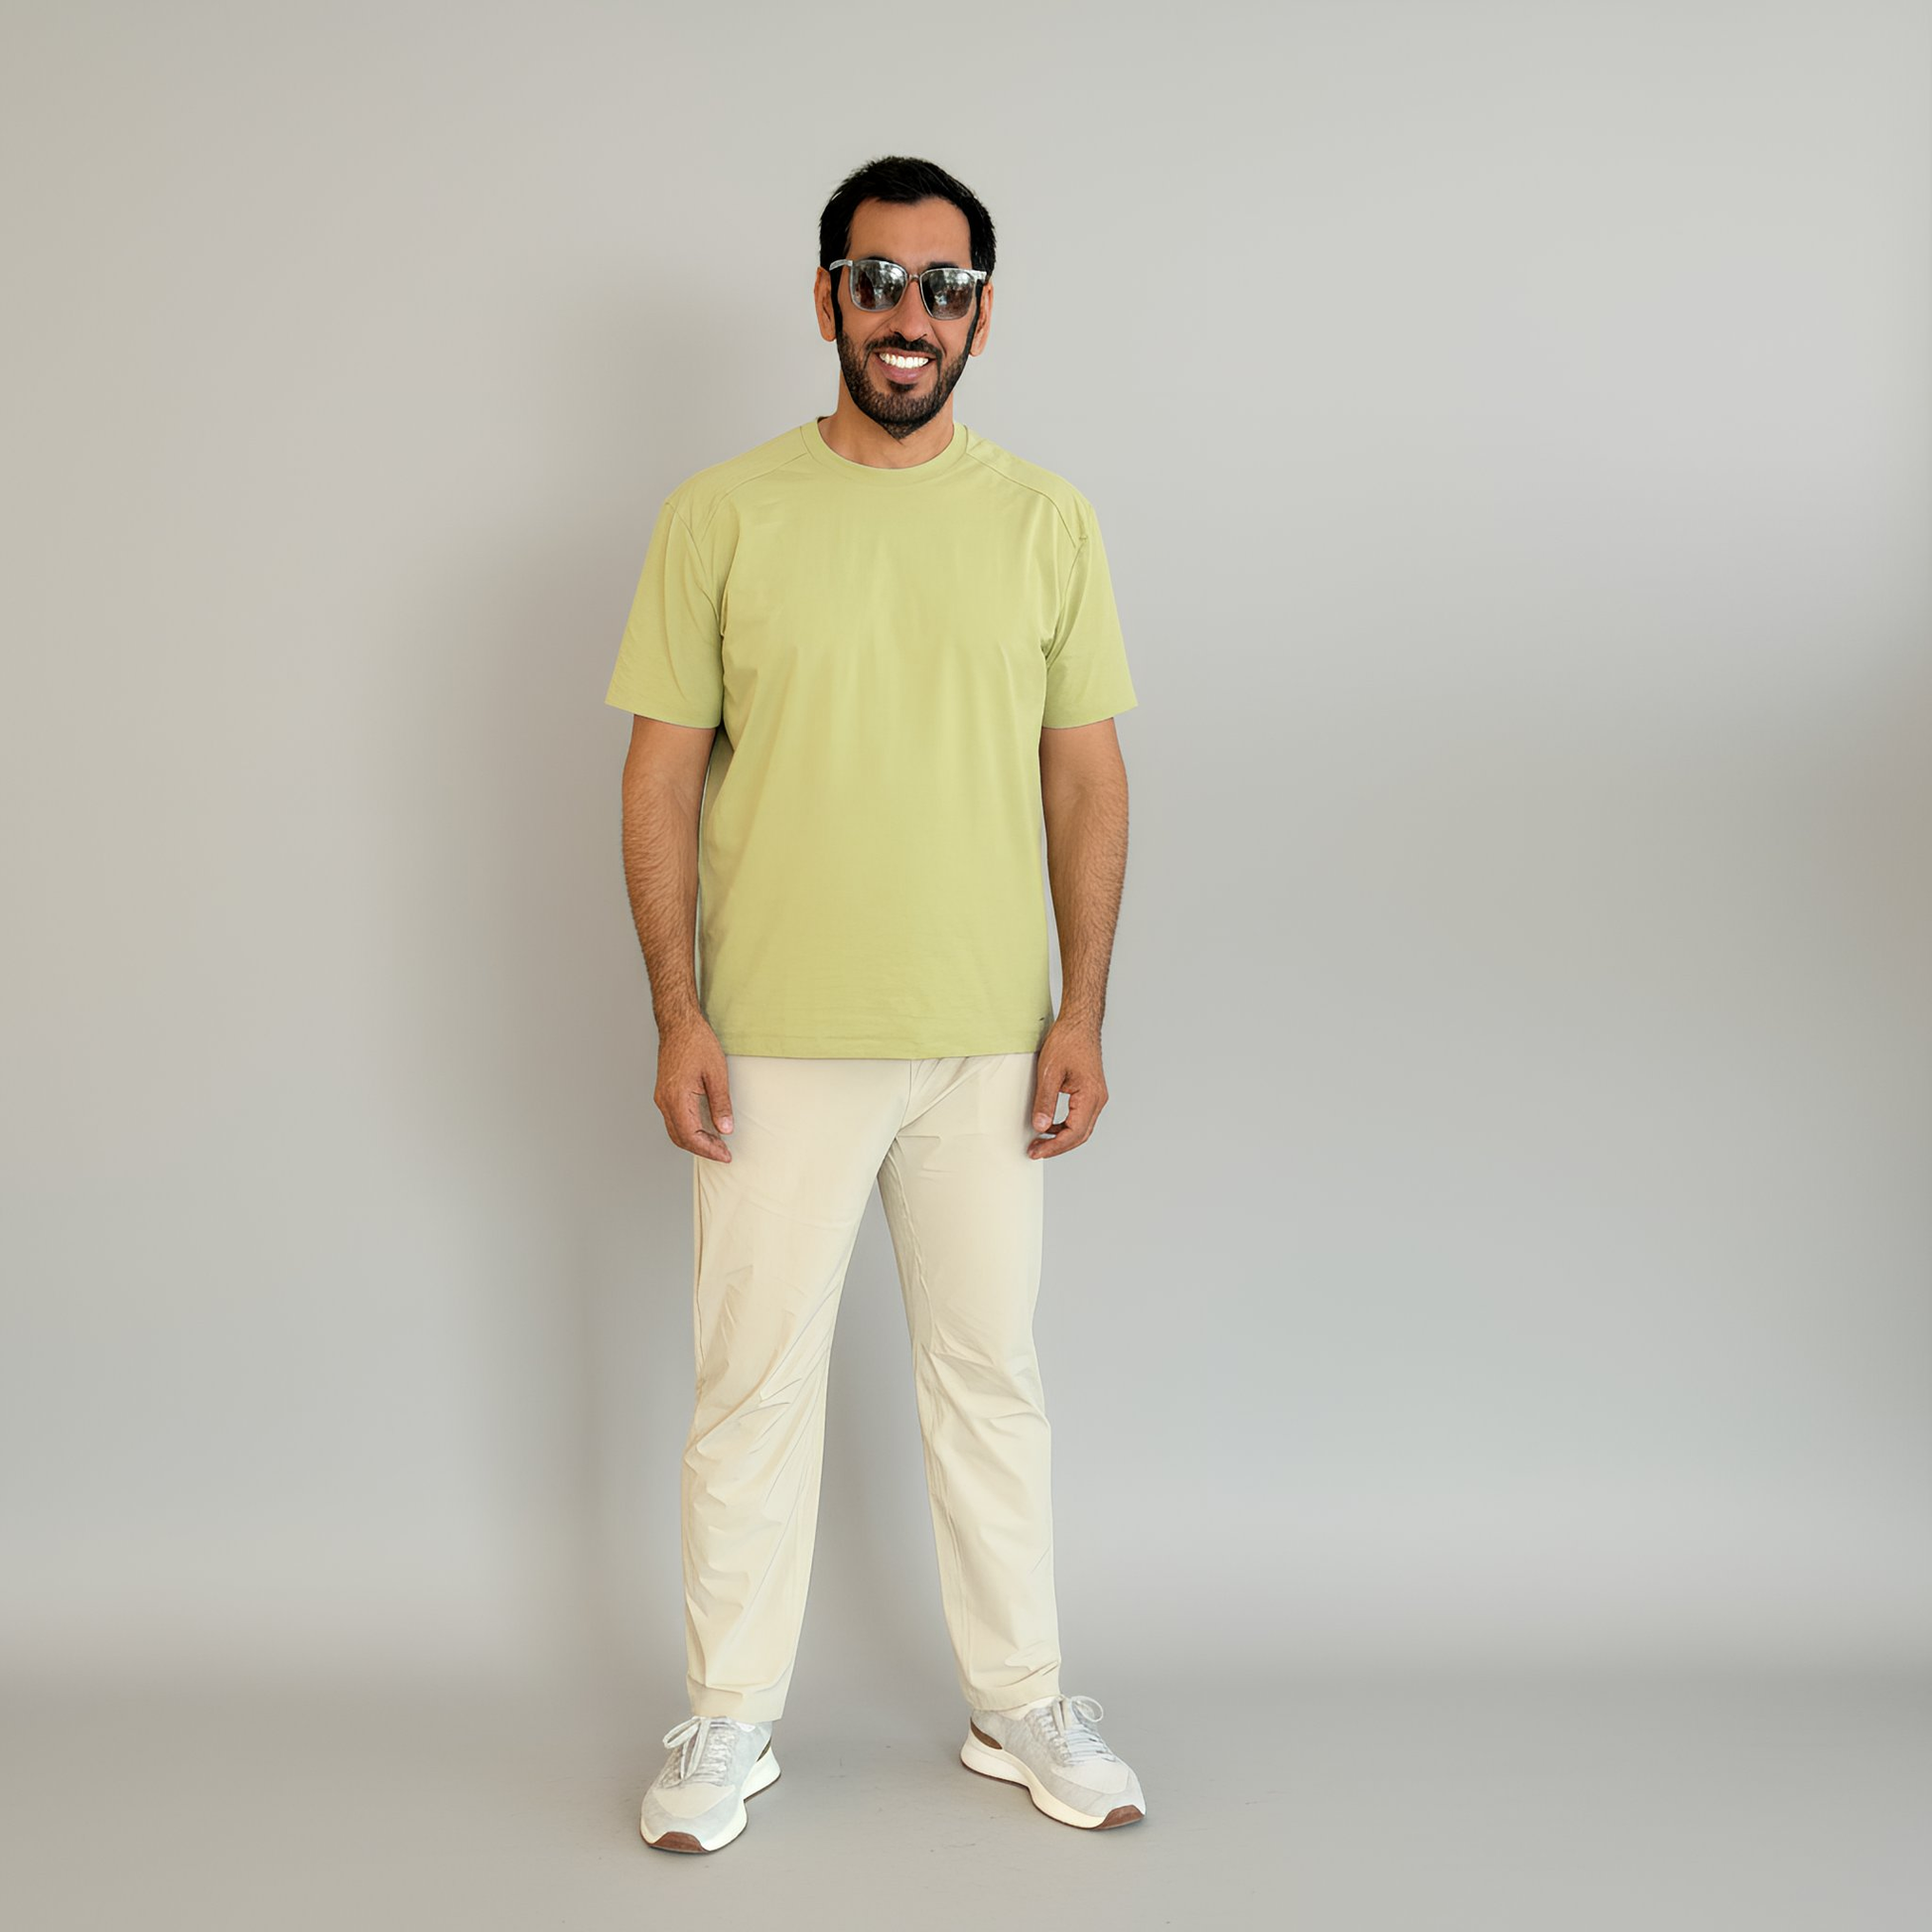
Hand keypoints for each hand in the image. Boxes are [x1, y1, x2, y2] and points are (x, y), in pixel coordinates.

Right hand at [655, 1016, 734, 1161]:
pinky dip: (688, 1130)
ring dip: (695, 1141)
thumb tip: (725, 1129)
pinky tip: (704, 1128)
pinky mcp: (664, 1093)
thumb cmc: (697, 1043)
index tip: (725, 1154)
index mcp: (676, 1098)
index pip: (690, 1136)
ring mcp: (662, 1097)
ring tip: (716, 1143)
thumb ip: (721, 1104)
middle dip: (702, 1149)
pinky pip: (674, 1119)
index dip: (708, 1149)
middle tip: (723, 1152)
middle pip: (680, 1138)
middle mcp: (664, 1101)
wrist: (679, 1024)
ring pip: (675, 1130)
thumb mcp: (716, 1074)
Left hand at [1027, 1019, 1108, 1158]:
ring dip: (1061, 1138)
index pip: (1074, 1133)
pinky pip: (1080, 1117)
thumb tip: (1040, 1127)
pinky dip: (1065, 1126)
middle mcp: (1098, 1100)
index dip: (1054, 1146)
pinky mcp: (1091, 1093)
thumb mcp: (1049, 1072)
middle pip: (1080, 1136)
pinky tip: (1049, 1125)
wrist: (1079, 1023)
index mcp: (1090, 1096)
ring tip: (1040, 1141)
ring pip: (1081, 1129)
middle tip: (1034, 1151)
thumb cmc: (1066, 1042)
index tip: (1035, 1151)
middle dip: (1057, 1147)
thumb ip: (1045, 1101)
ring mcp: (1097, 1097)